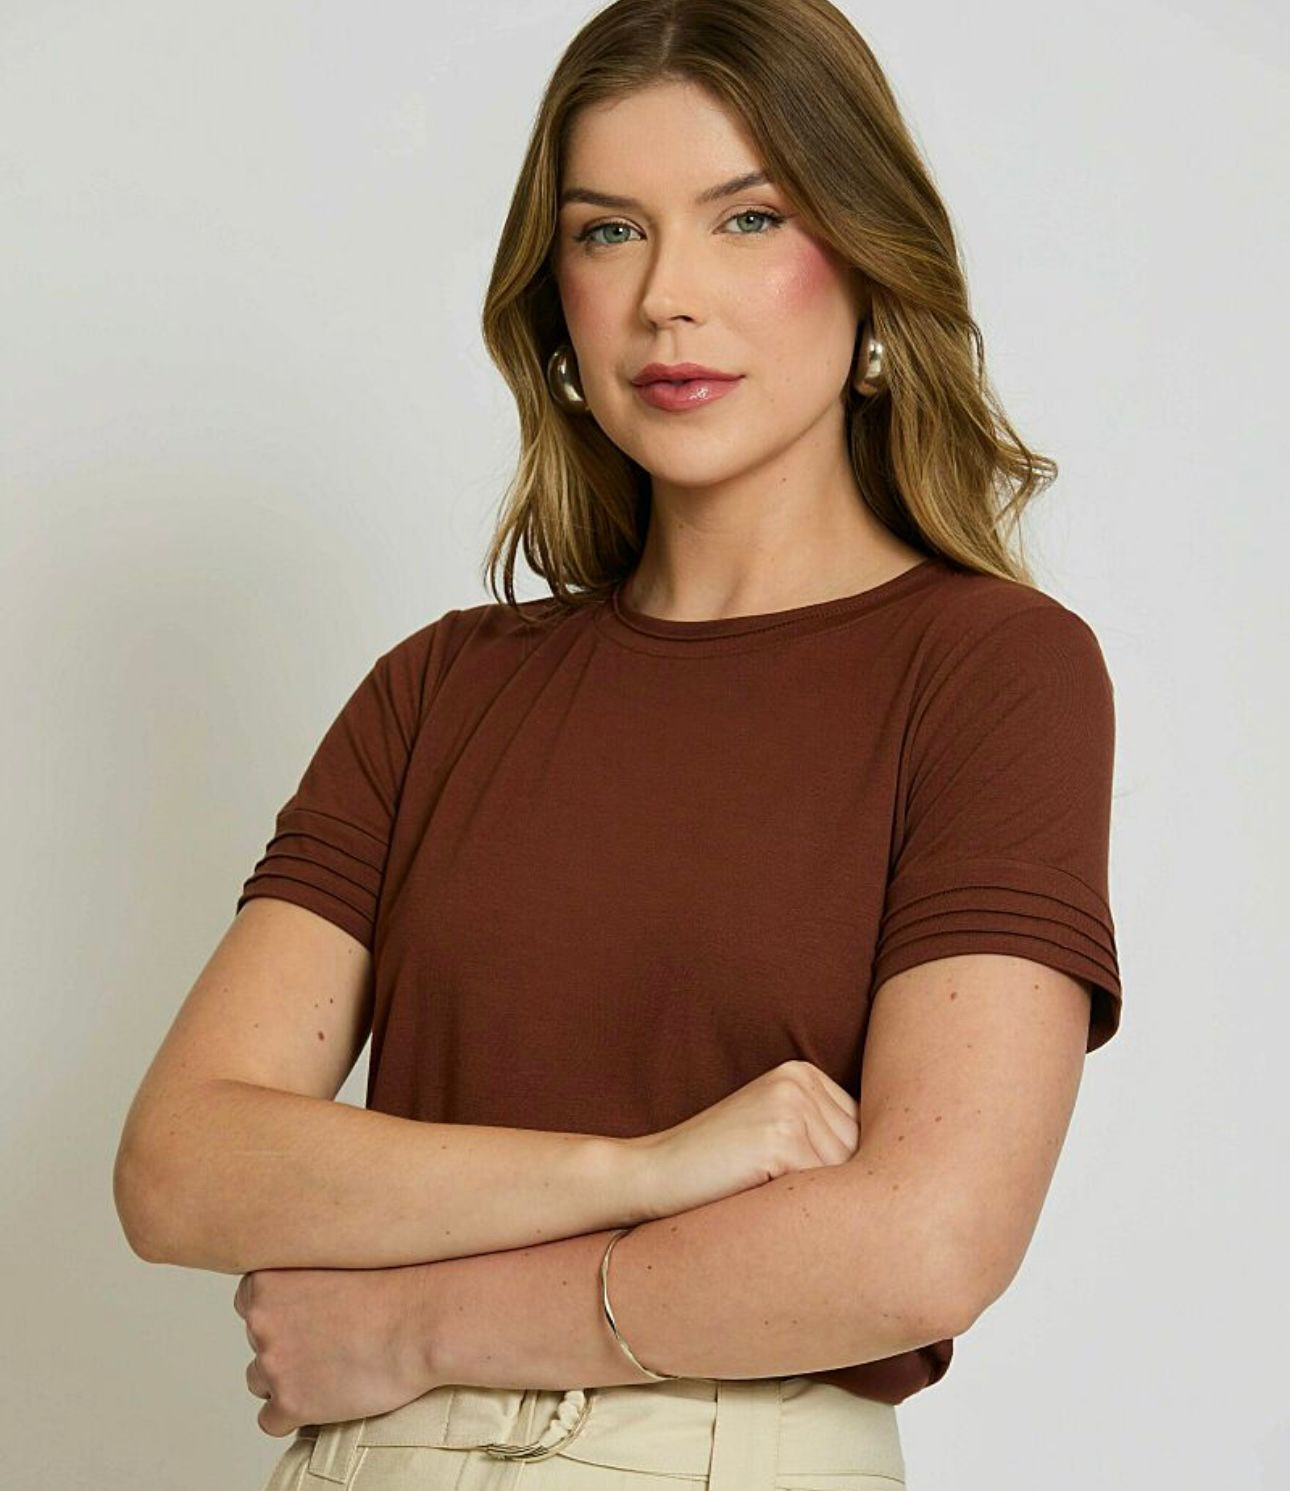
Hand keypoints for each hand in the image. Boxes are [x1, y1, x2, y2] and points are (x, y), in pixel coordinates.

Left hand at [233, 1262, 436, 1435]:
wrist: (423, 1320)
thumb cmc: (394, 1284)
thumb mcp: (338, 1257)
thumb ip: (305, 1271)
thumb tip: (297, 1293)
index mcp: (266, 1280)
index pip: (250, 1301)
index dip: (283, 1308)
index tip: (310, 1312)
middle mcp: (260, 1321)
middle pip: (257, 1340)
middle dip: (287, 1342)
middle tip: (329, 1339)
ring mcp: (273, 1364)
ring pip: (260, 1380)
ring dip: (288, 1378)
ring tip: (330, 1369)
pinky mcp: (291, 1403)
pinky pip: (271, 1420)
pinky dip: (294, 1415)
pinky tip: (324, 1398)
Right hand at [625, 1059, 859, 1219]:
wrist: (651, 1177)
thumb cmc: (716, 1173)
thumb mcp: (775, 1138)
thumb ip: (826, 1140)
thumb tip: (905, 1178)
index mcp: (804, 1074)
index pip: (869, 1131)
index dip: (863, 1175)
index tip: (855, 1206)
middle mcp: (801, 1080)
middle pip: (868, 1151)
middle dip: (857, 1194)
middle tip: (826, 1226)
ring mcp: (791, 1105)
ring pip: (853, 1176)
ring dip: (835, 1210)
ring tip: (795, 1225)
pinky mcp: (780, 1138)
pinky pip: (828, 1192)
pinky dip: (815, 1219)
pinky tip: (783, 1227)